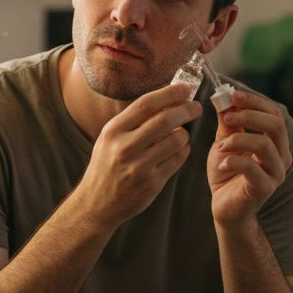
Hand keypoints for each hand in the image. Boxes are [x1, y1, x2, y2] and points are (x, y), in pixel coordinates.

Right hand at [75, 82, 202, 225]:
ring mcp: (139, 166)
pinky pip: (177, 159)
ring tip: (181, 134)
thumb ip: (133, 121)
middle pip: (165, 119)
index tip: (185, 88)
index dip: (170, 93)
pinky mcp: (151, 183)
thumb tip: (166, 101)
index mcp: (113, 131)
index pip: (146, 104)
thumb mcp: (110, 139)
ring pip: (176, 140)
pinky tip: (179, 150)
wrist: (96, 204)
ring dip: (184, 134)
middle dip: (186, 109)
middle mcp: (125, 147)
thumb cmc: (106, 167)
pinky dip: (183, 151)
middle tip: (196, 107)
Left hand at [207, 91, 292, 225]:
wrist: (224, 207)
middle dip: (250, 115)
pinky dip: (233, 161)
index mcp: (275, 142)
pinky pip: (252, 168)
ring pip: (264, 145)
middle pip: (276, 125)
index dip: (255, 101)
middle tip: (228, 117)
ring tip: (220, 146)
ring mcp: (275, 174)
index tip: (232, 95)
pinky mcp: (264, 189)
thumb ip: (228, 122)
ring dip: (238, 139)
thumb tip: (224, 97)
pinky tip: (222, 164)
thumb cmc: (227, 173)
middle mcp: (281, 157)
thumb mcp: (225, 142)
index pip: (275, 113)